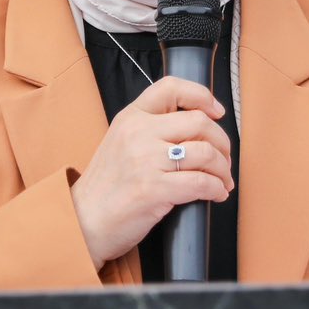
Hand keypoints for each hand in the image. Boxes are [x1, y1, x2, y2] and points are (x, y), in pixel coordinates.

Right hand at [70, 76, 232, 268]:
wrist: (83, 220)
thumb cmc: (107, 186)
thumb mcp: (120, 142)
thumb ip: (150, 130)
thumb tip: (196, 129)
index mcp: (131, 117)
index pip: (171, 88)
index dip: (202, 96)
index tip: (217, 112)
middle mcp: (138, 133)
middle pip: (199, 122)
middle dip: (222, 142)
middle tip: (225, 158)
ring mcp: (145, 160)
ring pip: (205, 153)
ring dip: (223, 169)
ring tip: (223, 180)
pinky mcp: (154, 189)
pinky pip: (201, 183)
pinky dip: (216, 189)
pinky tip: (216, 194)